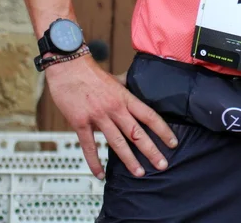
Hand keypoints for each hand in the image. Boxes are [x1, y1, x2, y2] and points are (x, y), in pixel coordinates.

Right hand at [45, 55, 177, 178]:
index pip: (149, 115)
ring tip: (139, 173)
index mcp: (124, 97)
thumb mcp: (114, 79)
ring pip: (116, 142)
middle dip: (151, 150)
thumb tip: (134, 88)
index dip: (162, 130)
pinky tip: (100, 174)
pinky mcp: (81, 123)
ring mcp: (98, 116)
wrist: (68, 67)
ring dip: (129, 160)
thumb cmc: (90, 73)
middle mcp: (114, 108)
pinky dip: (95, 162)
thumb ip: (125, 88)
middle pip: (136, 132)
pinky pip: (89, 146)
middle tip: (162, 164)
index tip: (172, 142)